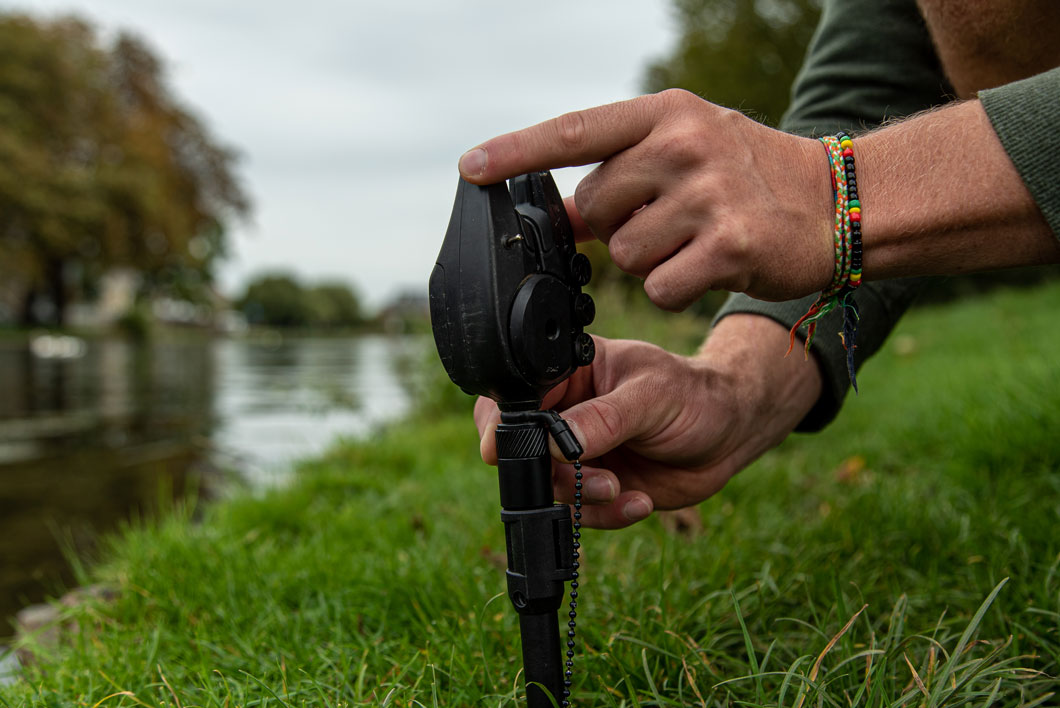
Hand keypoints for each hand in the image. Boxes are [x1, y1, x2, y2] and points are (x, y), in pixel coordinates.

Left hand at [459, 89, 834, 309]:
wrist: (836, 201)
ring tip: (696, 240)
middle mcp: (684, 144)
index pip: (576, 131)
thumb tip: (558, 217)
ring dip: (651, 261)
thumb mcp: (685, 150)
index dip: (519, 151)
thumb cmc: (746, 176)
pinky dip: (677, 289)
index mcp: (666, 113)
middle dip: (618, 226)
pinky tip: (712, 266)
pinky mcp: (730, 244)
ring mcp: (708, 193)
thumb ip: (624, 171)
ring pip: (625, 255)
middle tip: (668, 218)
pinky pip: (661, 288)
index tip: (472, 168)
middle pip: (595, 209)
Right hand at [472, 315, 822, 528]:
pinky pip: (582, 512)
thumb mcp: (650, 397)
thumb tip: (552, 441)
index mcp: (569, 373)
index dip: (504, 425)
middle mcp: (565, 413)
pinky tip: (639, 503)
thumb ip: (601, 419)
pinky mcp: (596, 487)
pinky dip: (606, 516)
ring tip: (620, 489)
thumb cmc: (693, 396)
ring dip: (584, 497)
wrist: (730, 432)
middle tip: (592, 476)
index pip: (516, 395)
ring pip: (552, 486)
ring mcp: (578, 452)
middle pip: (523, 450)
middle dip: (552, 471)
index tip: (506, 452)